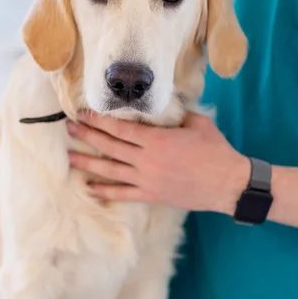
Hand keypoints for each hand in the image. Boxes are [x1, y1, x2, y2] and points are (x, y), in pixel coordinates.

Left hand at [67, 112, 249, 213]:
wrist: (228, 183)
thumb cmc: (215, 150)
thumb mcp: (197, 123)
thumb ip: (176, 114)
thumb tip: (161, 103)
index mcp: (157, 139)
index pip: (120, 128)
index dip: (99, 120)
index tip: (83, 113)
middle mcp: (147, 160)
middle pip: (109, 146)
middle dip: (87, 136)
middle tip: (69, 128)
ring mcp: (147, 180)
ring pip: (110, 171)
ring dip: (87, 163)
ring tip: (69, 157)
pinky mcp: (151, 195)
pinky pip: (122, 194)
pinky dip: (104, 191)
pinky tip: (89, 188)